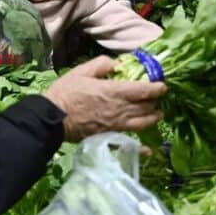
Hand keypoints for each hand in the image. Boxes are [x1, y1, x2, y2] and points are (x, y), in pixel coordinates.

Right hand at [44, 56, 167, 141]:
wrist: (52, 118)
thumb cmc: (66, 92)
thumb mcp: (82, 71)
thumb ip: (102, 64)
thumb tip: (117, 64)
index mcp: (114, 91)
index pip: (144, 90)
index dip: (157, 88)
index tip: (163, 86)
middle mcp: (120, 110)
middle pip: (147, 107)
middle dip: (155, 102)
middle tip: (157, 98)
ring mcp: (116, 125)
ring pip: (143, 124)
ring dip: (153, 118)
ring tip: (157, 114)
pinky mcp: (110, 136)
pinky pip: (130, 142)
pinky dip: (142, 148)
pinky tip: (149, 150)